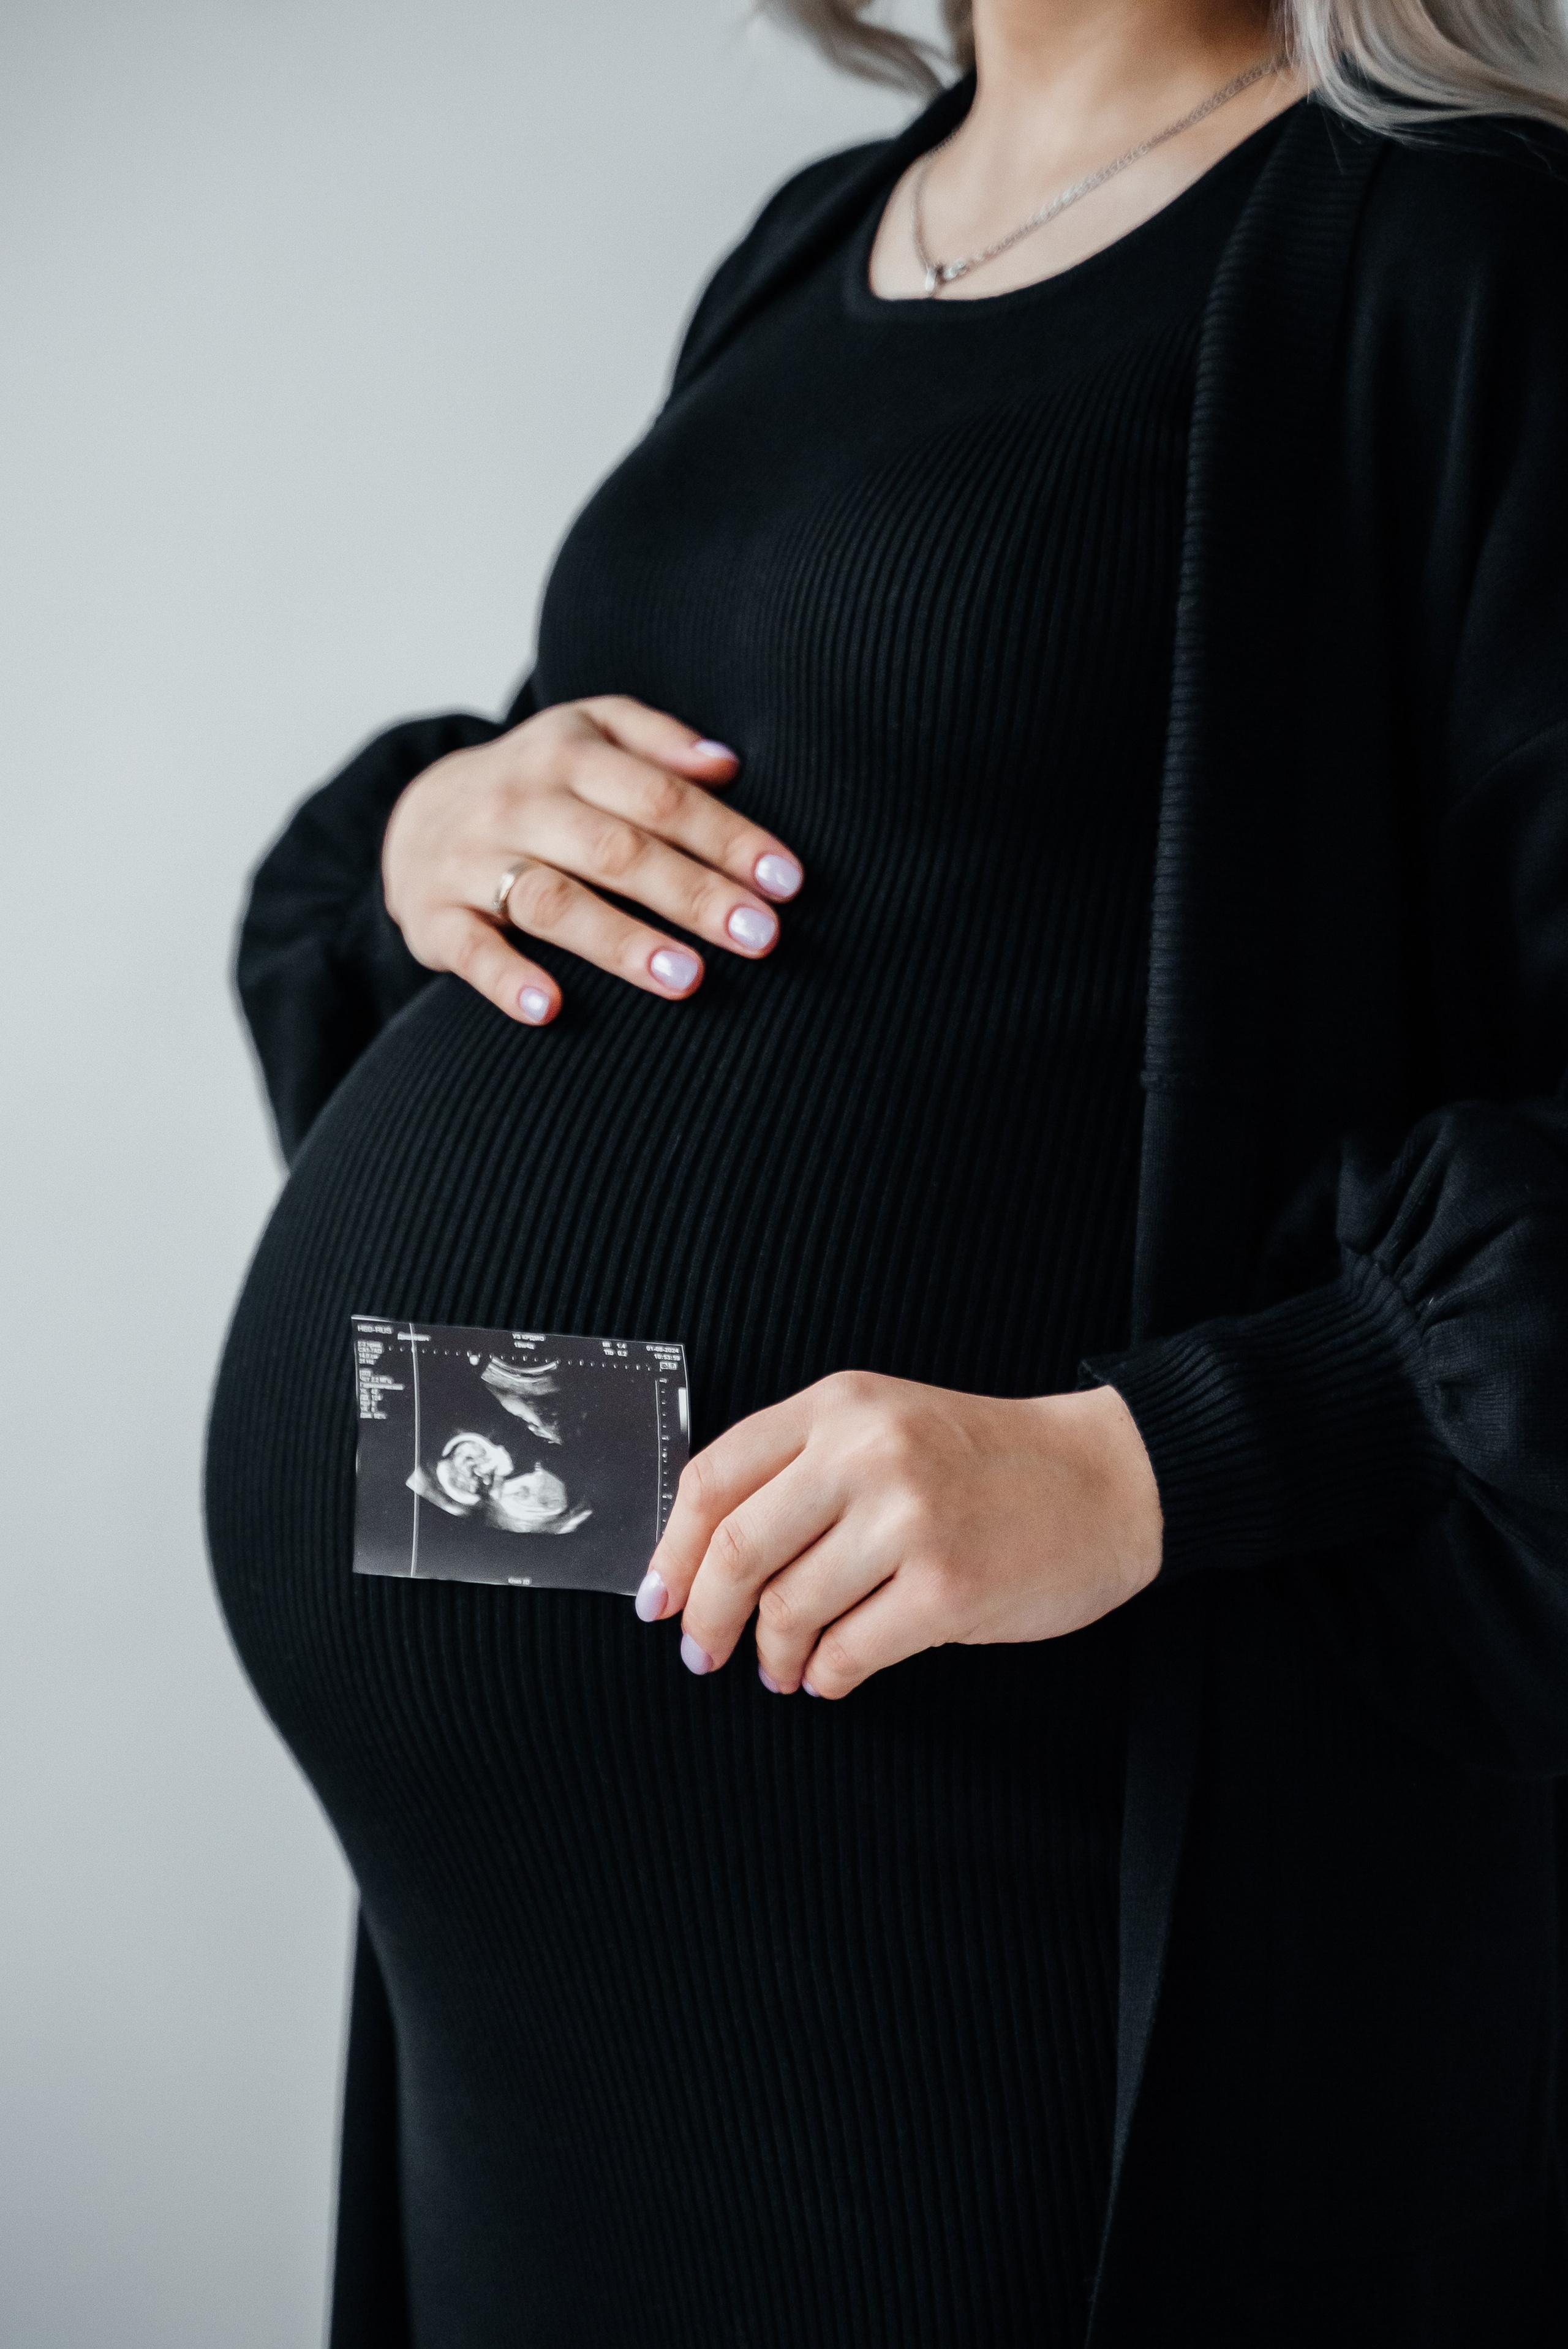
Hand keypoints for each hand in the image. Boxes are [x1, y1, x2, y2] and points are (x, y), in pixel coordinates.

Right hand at [381, 696, 802, 1024]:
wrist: (415, 817)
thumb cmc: (533, 784)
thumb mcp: (584, 731)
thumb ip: (655, 739)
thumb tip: (727, 764)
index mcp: (569, 756)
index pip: (661, 798)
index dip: (727, 839)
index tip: (786, 883)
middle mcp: (520, 804)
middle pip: (615, 849)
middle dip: (692, 893)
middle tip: (760, 936)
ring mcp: (473, 862)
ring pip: (551, 899)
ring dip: (619, 940)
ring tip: (686, 977)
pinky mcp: (435, 917)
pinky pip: (470, 949)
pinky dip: (505, 978)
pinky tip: (547, 1008)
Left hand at [638, 1373, 1163, 1698]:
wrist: (1107, 1479)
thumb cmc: (989, 1462)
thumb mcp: (886, 1424)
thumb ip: (802, 1467)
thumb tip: (705, 1556)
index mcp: (840, 1406)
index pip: (714, 1477)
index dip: (673, 1549)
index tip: (659, 1597)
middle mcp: (866, 1453)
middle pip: (738, 1549)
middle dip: (707, 1617)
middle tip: (702, 1651)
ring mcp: (908, 1521)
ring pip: (789, 1609)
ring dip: (773, 1655)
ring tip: (783, 1666)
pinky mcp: (947, 1588)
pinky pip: (848, 1653)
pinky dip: (826, 1676)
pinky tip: (833, 1673)